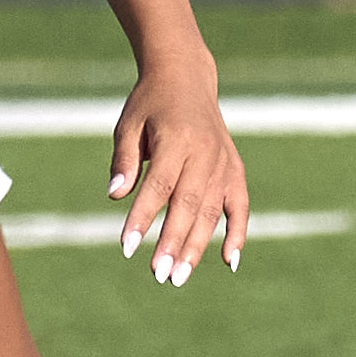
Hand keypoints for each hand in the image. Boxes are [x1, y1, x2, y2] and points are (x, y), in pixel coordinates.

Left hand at [108, 58, 246, 284]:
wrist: (186, 79)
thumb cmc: (149, 105)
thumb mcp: (128, 124)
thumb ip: (124, 160)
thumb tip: (115, 194)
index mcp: (176, 139)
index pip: (158, 186)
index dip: (143, 218)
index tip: (126, 248)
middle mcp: (205, 153)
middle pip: (188, 204)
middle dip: (172, 242)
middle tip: (158, 275)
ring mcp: (224, 163)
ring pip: (212, 211)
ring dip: (197, 247)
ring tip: (178, 277)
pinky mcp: (235, 171)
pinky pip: (240, 207)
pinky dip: (237, 234)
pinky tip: (229, 262)